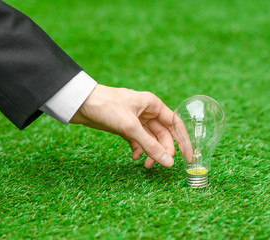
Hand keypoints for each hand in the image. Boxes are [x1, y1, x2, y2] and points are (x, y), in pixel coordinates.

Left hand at [70, 84, 189, 167]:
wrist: (80, 103)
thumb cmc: (106, 106)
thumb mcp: (130, 126)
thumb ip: (150, 145)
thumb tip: (168, 162)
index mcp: (153, 105)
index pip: (175, 124)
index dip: (184, 142)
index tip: (189, 158)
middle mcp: (147, 112)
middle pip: (163, 135)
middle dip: (162, 150)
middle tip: (159, 164)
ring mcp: (136, 120)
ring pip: (150, 140)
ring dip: (150, 152)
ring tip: (146, 165)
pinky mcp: (125, 127)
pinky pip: (137, 141)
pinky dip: (138, 150)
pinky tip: (133, 157)